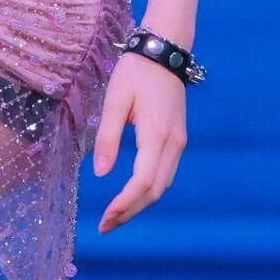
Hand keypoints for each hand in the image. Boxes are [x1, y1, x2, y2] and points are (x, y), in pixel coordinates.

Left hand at [93, 53, 186, 231]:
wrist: (164, 51)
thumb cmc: (135, 73)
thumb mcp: (114, 101)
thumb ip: (107, 137)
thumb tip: (100, 173)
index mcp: (157, 135)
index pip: (142, 183)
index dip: (124, 205)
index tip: (104, 220)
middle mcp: (173, 143)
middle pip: (155, 191)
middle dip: (130, 212)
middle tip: (105, 227)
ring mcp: (179, 142)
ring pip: (163, 185)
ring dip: (140, 204)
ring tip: (115, 217)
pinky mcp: (178, 138)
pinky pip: (165, 173)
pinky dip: (149, 190)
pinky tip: (132, 195)